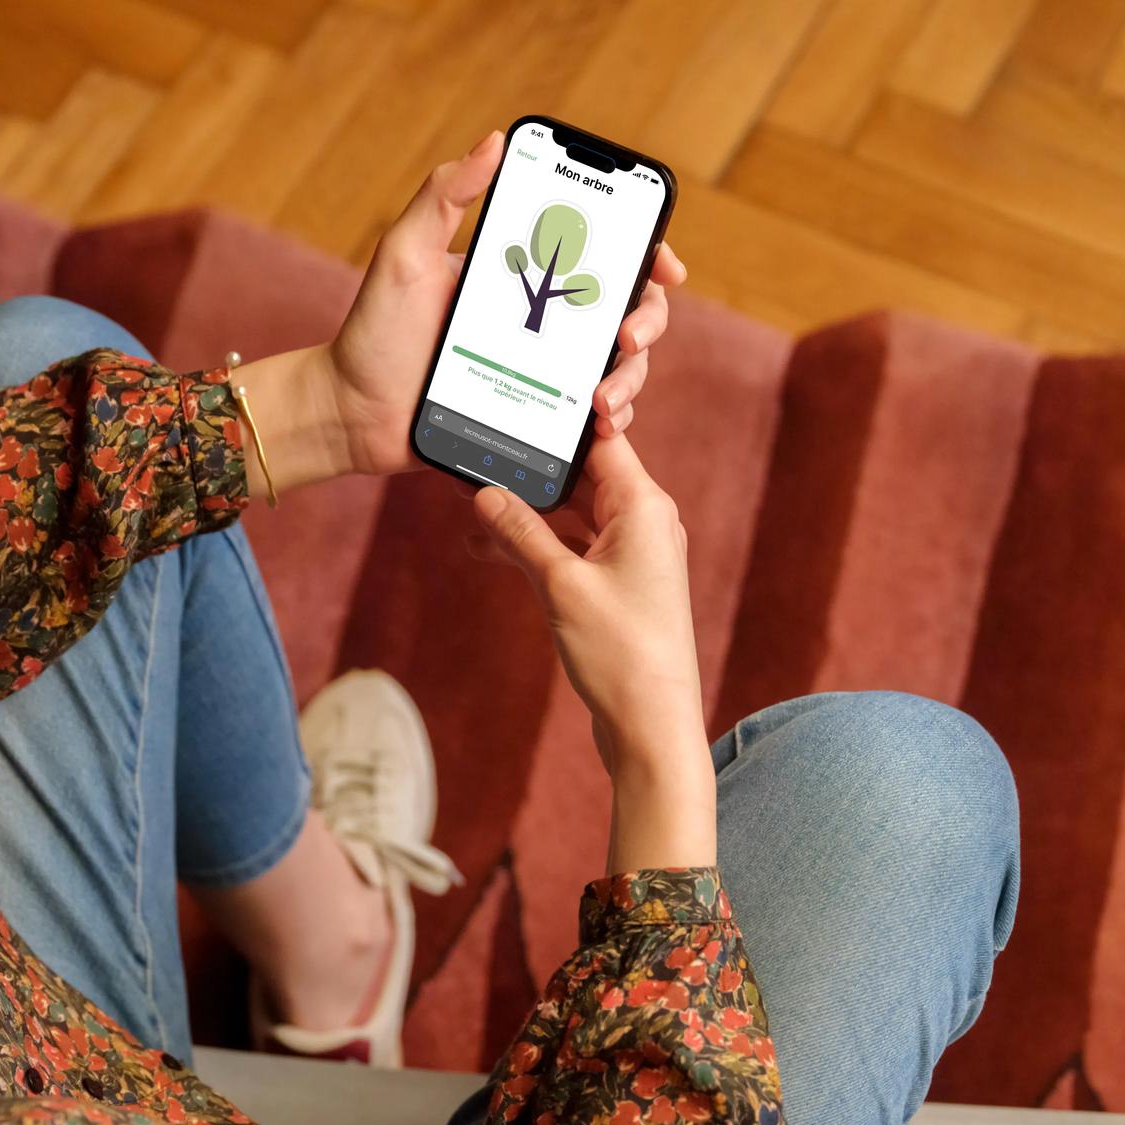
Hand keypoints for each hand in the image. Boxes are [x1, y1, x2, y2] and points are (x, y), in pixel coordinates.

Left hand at [232, 132, 687, 494]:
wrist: (351, 415)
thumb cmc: (373, 331)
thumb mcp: (404, 254)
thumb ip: (443, 195)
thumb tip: (495, 140)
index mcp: (523, 273)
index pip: (600, 254)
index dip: (646, 253)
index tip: (665, 264)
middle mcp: (542, 319)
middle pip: (626, 310)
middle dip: (648, 320)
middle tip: (629, 336)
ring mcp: (543, 370)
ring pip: (618, 367)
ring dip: (632, 378)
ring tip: (606, 397)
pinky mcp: (536, 416)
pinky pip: (588, 418)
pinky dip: (610, 420)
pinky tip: (599, 424)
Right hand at [472, 434, 714, 871]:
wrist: (652, 725)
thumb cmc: (621, 653)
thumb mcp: (560, 585)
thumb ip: (521, 533)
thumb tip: (485, 494)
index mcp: (644, 506)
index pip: (600, 440)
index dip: (559, 419)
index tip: (519, 399)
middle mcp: (645, 522)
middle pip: (584, 474)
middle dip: (532, 468)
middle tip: (479, 452)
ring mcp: (633, 554)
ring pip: (573, 513)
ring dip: (527, 512)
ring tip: (472, 504)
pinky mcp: (619, 585)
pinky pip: (573, 547)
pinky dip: (537, 545)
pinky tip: (491, 546)